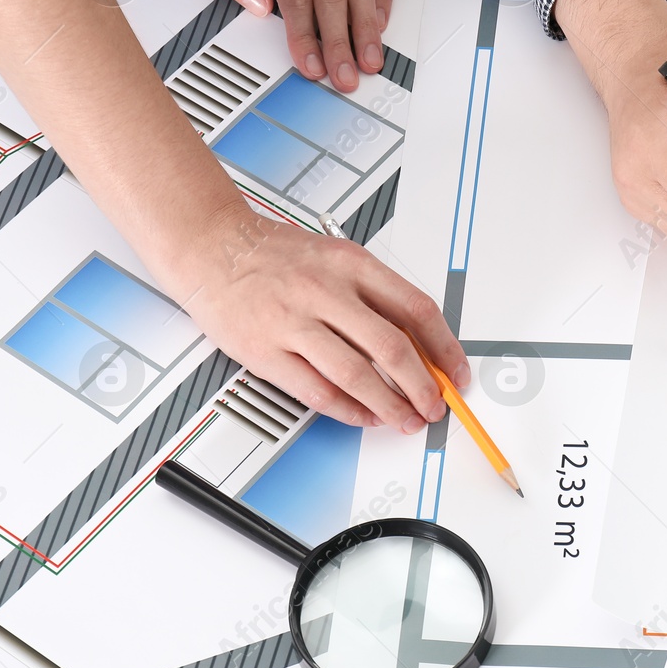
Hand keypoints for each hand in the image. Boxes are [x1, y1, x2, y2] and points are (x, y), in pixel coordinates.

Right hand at [182, 204, 467, 432]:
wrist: (211, 248)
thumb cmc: (274, 254)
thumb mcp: (336, 256)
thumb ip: (374, 294)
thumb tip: (418, 341)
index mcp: (351, 264)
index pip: (415, 308)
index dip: (444, 346)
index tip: (455, 371)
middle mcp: (326, 291)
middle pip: (391, 347)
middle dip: (421, 385)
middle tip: (434, 405)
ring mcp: (294, 322)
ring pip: (356, 374)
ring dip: (389, 404)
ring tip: (405, 419)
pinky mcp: (265, 351)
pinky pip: (316, 390)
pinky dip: (347, 410)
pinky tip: (364, 416)